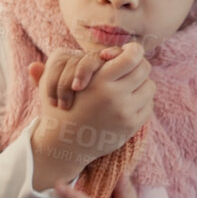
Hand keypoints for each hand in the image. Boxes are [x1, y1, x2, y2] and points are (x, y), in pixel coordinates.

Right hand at [27, 42, 155, 187]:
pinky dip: (141, 102)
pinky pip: (148, 105)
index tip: (126, 53)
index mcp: (98, 81)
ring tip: (128, 87)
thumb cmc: (59, 112)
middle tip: (128, 69)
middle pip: (144, 68)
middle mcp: (114, 96)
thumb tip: (47, 62)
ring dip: (141, 84)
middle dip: (137, 66)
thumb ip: (55, 69)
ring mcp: (125, 112)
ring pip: (149, 86)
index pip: (133, 55)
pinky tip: (128, 103)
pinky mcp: (131, 126)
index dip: (133, 51)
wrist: (63, 146)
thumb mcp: (53, 87)